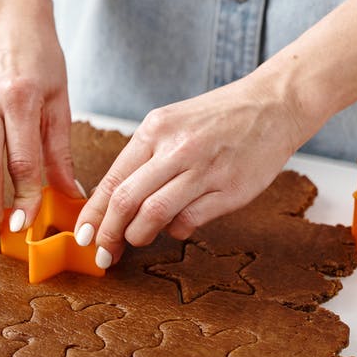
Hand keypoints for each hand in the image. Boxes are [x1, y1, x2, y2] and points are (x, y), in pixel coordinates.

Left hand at [73, 73, 307, 267]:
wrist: (273, 105)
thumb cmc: (219, 118)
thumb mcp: (172, 123)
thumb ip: (145, 158)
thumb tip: (114, 201)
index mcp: (156, 129)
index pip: (114, 178)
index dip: (93, 213)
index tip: (84, 235)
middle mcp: (177, 148)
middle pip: (127, 200)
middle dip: (109, 233)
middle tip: (103, 251)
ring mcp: (205, 170)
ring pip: (155, 214)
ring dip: (139, 235)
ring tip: (137, 239)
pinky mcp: (230, 190)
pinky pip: (190, 220)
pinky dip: (176, 230)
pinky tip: (177, 225)